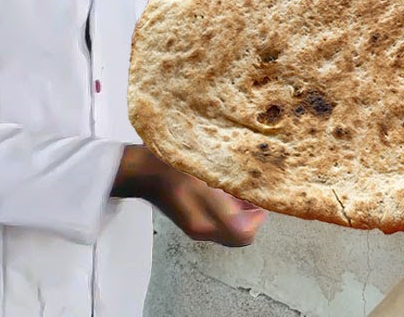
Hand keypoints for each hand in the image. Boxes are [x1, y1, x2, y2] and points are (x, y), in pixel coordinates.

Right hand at [112, 144, 266, 246]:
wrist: (141, 171)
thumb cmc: (172, 168)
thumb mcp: (206, 176)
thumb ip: (230, 193)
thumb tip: (255, 201)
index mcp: (206, 223)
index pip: (244, 235)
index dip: (258, 218)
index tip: (262, 200)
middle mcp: (201, 230)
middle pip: (237, 235)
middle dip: (251, 217)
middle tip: (255, 195)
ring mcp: (194, 226)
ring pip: (228, 228)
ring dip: (240, 213)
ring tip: (243, 190)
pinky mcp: (189, 219)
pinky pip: (216, 221)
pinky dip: (227, 210)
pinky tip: (225, 188)